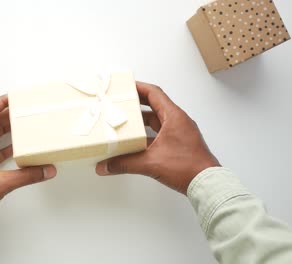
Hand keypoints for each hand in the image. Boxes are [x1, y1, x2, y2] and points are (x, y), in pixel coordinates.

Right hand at [95, 82, 219, 194]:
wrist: (207, 184)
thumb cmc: (188, 168)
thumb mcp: (150, 163)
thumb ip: (124, 164)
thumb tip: (106, 165)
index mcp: (174, 117)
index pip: (155, 94)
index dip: (139, 88)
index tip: (126, 86)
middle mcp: (179, 122)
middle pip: (155, 105)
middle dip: (137, 104)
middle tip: (122, 103)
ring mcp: (181, 133)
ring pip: (158, 120)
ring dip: (142, 121)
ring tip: (126, 122)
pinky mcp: (181, 144)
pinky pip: (161, 133)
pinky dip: (148, 135)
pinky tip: (137, 144)